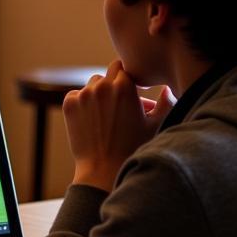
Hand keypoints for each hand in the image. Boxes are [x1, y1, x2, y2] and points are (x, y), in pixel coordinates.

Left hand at [62, 60, 175, 191]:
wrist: (103, 169)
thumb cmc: (133, 149)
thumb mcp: (155, 125)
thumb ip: (166, 103)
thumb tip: (166, 89)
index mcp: (125, 85)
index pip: (125, 68)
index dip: (129, 80)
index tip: (131, 93)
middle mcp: (103, 85)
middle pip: (109, 73)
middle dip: (115, 84)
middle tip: (120, 104)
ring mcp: (83, 94)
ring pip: (93, 84)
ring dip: (99, 93)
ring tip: (107, 113)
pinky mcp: (69, 104)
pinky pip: (76, 95)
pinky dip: (83, 103)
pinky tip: (92, 119)